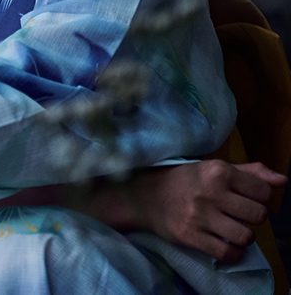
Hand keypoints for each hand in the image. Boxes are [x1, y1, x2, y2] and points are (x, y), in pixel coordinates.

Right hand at [134, 160, 286, 261]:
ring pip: (246, 236)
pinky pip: (227, 253)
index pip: (263, 191)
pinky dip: (232, 253)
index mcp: (218, 171)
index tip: (246, 199)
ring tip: (232, 230)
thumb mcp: (214, 169)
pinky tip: (224, 244)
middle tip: (238, 215)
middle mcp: (210, 192)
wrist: (144, 196)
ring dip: (243, 236)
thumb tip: (283, 181)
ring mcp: (199, 215)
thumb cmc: (185, 181)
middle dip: (252, 218)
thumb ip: (250, 172)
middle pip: (258, 215)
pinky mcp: (190, 236)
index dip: (260, 198)